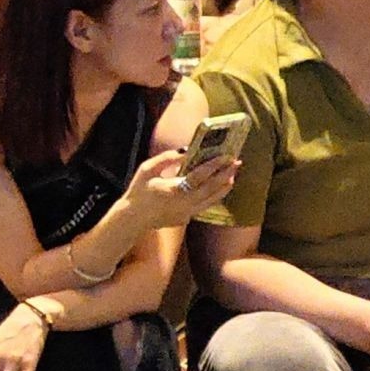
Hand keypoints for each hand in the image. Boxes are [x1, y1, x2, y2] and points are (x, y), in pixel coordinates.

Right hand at [120, 148, 238, 231]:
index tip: (226, 156)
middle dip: (226, 174)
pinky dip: (214, 195)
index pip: (200, 175)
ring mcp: (188, 212)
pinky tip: (218, 188)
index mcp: (174, 189)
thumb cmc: (138, 192)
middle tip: (236, 163)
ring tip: (232, 175)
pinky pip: (205, 205)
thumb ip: (167, 159)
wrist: (133, 218)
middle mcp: (185, 202)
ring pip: (212, 199)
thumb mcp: (147, 170)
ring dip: (224, 186)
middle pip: (212, 188)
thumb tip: (187, 151)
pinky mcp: (187, 218)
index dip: (214, 165)